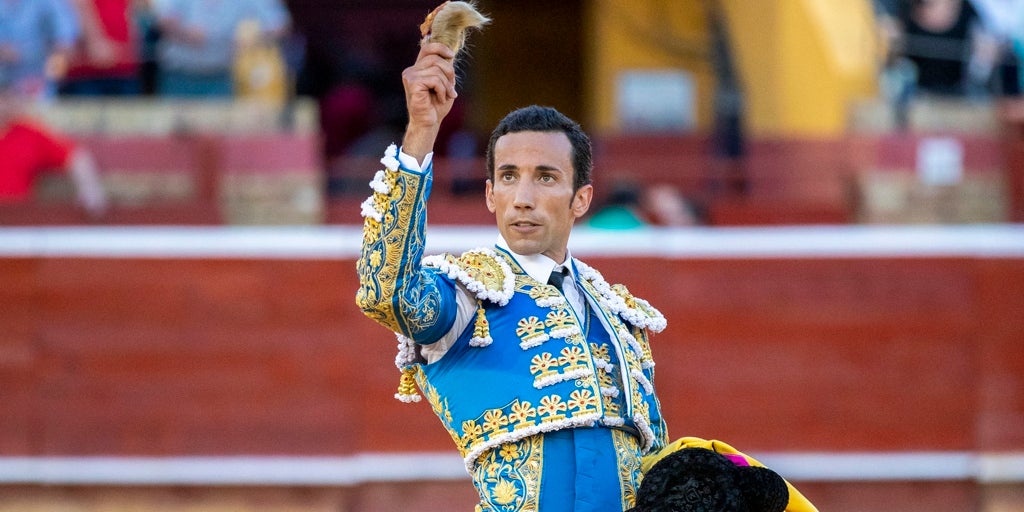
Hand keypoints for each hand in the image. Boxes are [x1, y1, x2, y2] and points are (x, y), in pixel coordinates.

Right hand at [401, 42, 457, 161]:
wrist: (429, 123)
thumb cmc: (436, 105)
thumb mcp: (444, 83)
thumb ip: (444, 69)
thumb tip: (450, 54)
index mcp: (418, 68)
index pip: (427, 48)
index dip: (440, 47)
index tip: (451, 55)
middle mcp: (411, 70)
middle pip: (436, 59)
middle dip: (449, 72)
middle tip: (451, 88)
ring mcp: (410, 76)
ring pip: (437, 70)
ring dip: (446, 85)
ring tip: (446, 96)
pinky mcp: (412, 84)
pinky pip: (434, 80)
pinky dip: (442, 90)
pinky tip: (440, 99)